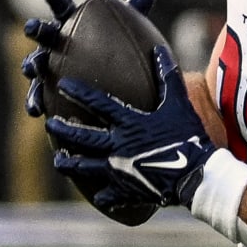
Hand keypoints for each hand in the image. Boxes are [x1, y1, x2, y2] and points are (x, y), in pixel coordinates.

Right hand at [18, 0, 157, 117]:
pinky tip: (35, 110)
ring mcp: (46, 64)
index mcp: (68, 22)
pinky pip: (37, 94)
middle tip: (33, 28)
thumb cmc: (110, 46)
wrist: (102, 80)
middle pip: (42, 31)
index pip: (59, 1)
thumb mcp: (123, 27)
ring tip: (31, 69)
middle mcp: (53, 40)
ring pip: (34, 62)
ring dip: (31, 64)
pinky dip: (34, 100)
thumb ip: (133, 9)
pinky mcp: (45, 88)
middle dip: (36, 28)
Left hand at [46, 44, 212, 212]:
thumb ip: (167, 77)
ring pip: (84, 167)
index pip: (98, 104)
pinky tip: (97, 196)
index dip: (78, 93)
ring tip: (59, 161)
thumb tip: (158, 49)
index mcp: (129, 124)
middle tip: (49, 124)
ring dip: (69, 164)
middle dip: (62, 130)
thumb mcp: (179, 104)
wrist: (197, 175)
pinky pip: (108, 195)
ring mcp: (119, 170)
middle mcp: (117, 146)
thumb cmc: (189, 136)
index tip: (63, 85)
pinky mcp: (126, 191)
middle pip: (81, 137)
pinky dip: (103, 196)